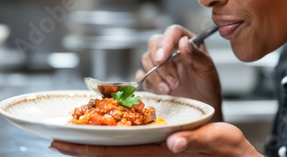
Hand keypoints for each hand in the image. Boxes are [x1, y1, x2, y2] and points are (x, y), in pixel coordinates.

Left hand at [50, 122, 261, 156]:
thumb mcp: (219, 140)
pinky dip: (113, 140)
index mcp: (162, 153)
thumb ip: (197, 140)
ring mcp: (158, 151)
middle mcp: (155, 154)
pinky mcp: (164, 147)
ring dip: (94, 144)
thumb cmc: (231, 151)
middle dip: (82, 148)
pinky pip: (132, 145)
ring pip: (118, 150)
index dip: (88, 149)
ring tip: (74, 136)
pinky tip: (108, 133)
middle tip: (55, 139)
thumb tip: (174, 142)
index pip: (117, 153)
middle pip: (110, 153)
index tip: (62, 142)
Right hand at [137, 25, 222, 120]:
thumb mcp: (208, 69)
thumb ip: (197, 55)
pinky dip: (150, 83)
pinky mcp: (153, 78)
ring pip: (146, 59)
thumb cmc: (208, 85)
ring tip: (172, 88)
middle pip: (154, 43)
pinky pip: (141, 76)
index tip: (162, 57)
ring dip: (157, 75)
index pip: (173, 32)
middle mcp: (172, 49)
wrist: (203, 106)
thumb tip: (183, 42)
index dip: (165, 42)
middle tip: (173, 80)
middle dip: (161, 63)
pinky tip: (163, 91)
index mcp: (187, 42)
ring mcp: (161, 64)